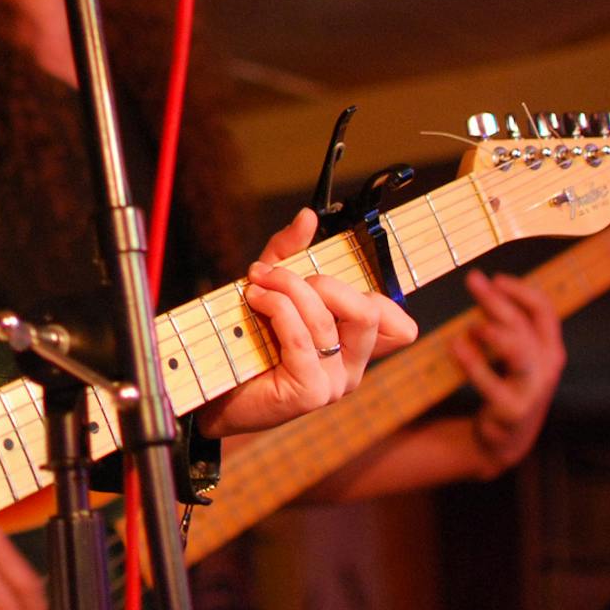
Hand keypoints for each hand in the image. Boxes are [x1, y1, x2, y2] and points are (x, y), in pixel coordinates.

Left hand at [196, 208, 418, 436]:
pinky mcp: (310, 393)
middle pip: (369, 312)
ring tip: (257, 283)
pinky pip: (301, 337)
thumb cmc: (245, 340)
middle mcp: (352, 367)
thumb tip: (308, 216)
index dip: (377, 293)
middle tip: (282, 276)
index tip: (325, 274)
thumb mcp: (271, 287)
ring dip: (288, 288)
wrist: (211, 387)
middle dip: (324, 282)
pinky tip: (254, 300)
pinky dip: (276, 308)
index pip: (399, 325)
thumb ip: (290, 253)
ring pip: (328, 319)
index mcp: (354, 345)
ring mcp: (335, 383)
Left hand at [455, 272, 563, 472]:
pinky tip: (455, 346)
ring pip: (519, 352)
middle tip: (473, 281)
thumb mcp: (516, 354)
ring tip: (473, 324)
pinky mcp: (511, 409)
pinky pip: (492, 384)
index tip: (496, 279)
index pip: (545, 310)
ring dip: (496, 333)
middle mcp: (546, 367)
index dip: (521, 291)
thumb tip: (484, 284)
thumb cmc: (508, 385)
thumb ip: (507, 324)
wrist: (504, 439)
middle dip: (498, 301)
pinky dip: (473, 364)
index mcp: (549, 348)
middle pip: (525, 326)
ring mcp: (531, 389)